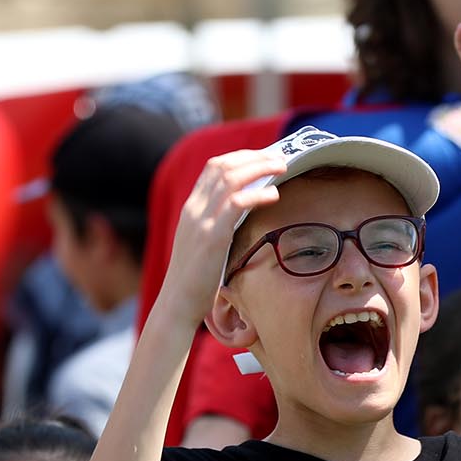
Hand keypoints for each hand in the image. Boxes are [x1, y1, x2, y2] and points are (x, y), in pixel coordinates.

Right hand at [156, 149, 289, 328]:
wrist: (177, 303)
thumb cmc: (194, 280)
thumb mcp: (202, 244)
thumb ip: (216, 225)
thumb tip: (242, 215)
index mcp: (191, 208)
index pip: (214, 167)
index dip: (241, 157)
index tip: (264, 157)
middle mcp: (194, 209)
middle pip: (224, 166)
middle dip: (255, 157)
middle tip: (280, 157)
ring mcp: (201, 221)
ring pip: (231, 178)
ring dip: (260, 168)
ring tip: (283, 167)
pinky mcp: (212, 237)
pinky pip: (236, 204)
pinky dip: (257, 194)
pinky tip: (274, 194)